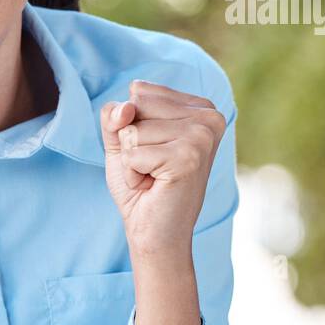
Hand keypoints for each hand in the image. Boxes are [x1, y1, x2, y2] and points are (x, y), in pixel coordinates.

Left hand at [100, 79, 226, 259]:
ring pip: (131, 130)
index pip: (139, 92)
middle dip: (130, 142)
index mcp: (201, 107)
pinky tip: (153, 186)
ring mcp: (202, 136)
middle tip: (152, 168)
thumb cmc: (141, 185)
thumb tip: (126, 107)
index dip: (131, 126)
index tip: (153, 151)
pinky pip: (132, 153)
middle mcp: (209, 116)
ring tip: (153, 177)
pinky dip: (132, 174)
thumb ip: (115, 115)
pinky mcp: (189, 158)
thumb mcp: (121, 141)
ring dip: (131, 160)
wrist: (154, 232)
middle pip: (135, 107)